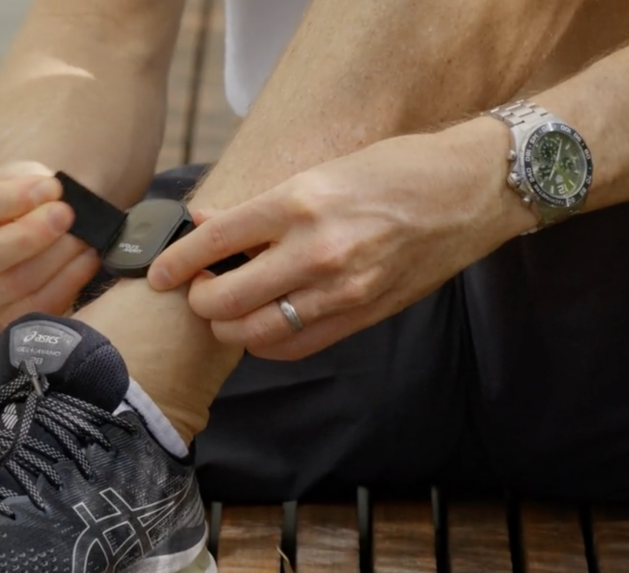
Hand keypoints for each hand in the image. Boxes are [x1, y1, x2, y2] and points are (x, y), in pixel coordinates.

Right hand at [0, 161, 98, 323]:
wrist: (30, 231)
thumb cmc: (21, 199)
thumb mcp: (18, 177)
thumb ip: (29, 182)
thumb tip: (50, 196)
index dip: (10, 198)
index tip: (51, 188)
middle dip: (29, 236)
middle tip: (66, 214)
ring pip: (13, 285)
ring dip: (56, 257)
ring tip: (84, 235)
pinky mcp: (5, 320)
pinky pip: (37, 307)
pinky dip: (69, 281)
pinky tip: (87, 258)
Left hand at [148, 121, 533, 359]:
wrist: (469, 192)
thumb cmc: (395, 170)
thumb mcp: (321, 172)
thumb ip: (261, 207)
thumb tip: (205, 221)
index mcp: (299, 202)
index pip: (215, 242)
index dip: (176, 263)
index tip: (159, 272)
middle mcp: (316, 250)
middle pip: (225, 300)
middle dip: (200, 301)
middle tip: (199, 291)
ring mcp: (340, 290)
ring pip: (254, 333)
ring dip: (229, 328)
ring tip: (227, 310)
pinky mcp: (361, 316)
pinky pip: (294, 347)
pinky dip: (266, 343)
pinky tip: (263, 325)